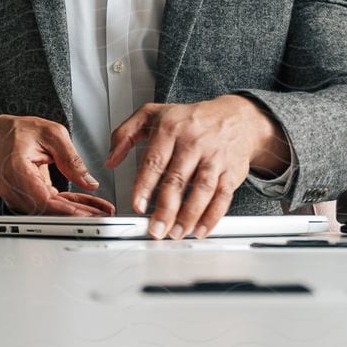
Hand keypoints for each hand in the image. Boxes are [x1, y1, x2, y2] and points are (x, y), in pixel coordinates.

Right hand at [0, 115, 115, 216]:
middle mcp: (14, 187)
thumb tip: (88, 181)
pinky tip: (87, 206)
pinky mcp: (26, 197)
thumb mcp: (51, 134)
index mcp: (17, 169)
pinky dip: (69, 205)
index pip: (43, 199)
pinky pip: (50, 204)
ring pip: (51, 209)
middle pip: (49, 209)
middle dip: (78, 214)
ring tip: (100, 210)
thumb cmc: (18, 132)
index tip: (87, 214)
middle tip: (101, 215)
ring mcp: (18, 195)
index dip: (67, 210)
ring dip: (76, 211)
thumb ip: (71, 158)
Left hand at [106, 95, 288, 239]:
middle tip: (156, 229)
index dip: (145, 185)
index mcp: (171, 129)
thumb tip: (110, 159)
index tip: (137, 205)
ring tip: (176, 233)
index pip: (155, 160)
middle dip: (166, 209)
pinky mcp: (231, 171)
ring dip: (189, 216)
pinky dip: (213, 216)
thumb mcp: (153, 114)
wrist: (235, 117)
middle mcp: (194, 142)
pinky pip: (223, 196)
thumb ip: (125, 134)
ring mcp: (214, 157)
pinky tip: (201, 229)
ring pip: (202, 190)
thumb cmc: (191, 119)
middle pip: (178, 179)